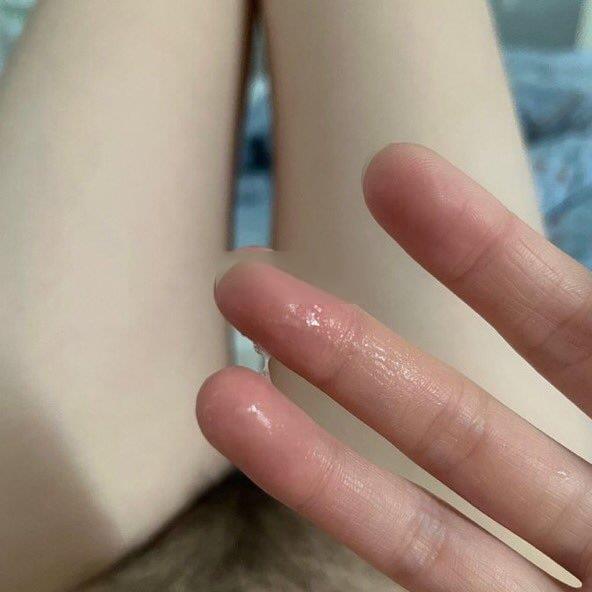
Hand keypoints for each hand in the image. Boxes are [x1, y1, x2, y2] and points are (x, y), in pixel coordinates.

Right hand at [197, 144, 591, 590]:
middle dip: (346, 346)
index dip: (474, 252)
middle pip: (457, 418)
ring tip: (216, 399)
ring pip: (421, 527)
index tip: (391, 175)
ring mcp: (565, 585)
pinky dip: (354, 534)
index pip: (565, 322)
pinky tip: (285, 472)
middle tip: (243, 279)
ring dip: (308, 461)